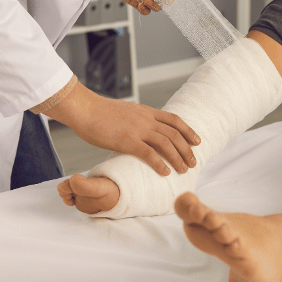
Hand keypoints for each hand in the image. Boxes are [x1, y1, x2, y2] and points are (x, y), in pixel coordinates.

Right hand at [46, 82, 200, 174]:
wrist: (84, 109)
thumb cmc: (99, 112)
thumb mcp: (124, 112)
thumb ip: (136, 120)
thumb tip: (141, 129)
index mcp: (146, 112)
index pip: (174, 120)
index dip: (188, 130)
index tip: (196, 140)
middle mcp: (146, 120)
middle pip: (174, 134)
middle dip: (187, 149)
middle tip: (193, 162)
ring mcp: (138, 130)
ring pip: (166, 144)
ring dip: (178, 158)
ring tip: (184, 170)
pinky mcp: (127, 141)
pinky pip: (149, 154)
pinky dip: (160, 164)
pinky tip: (165, 173)